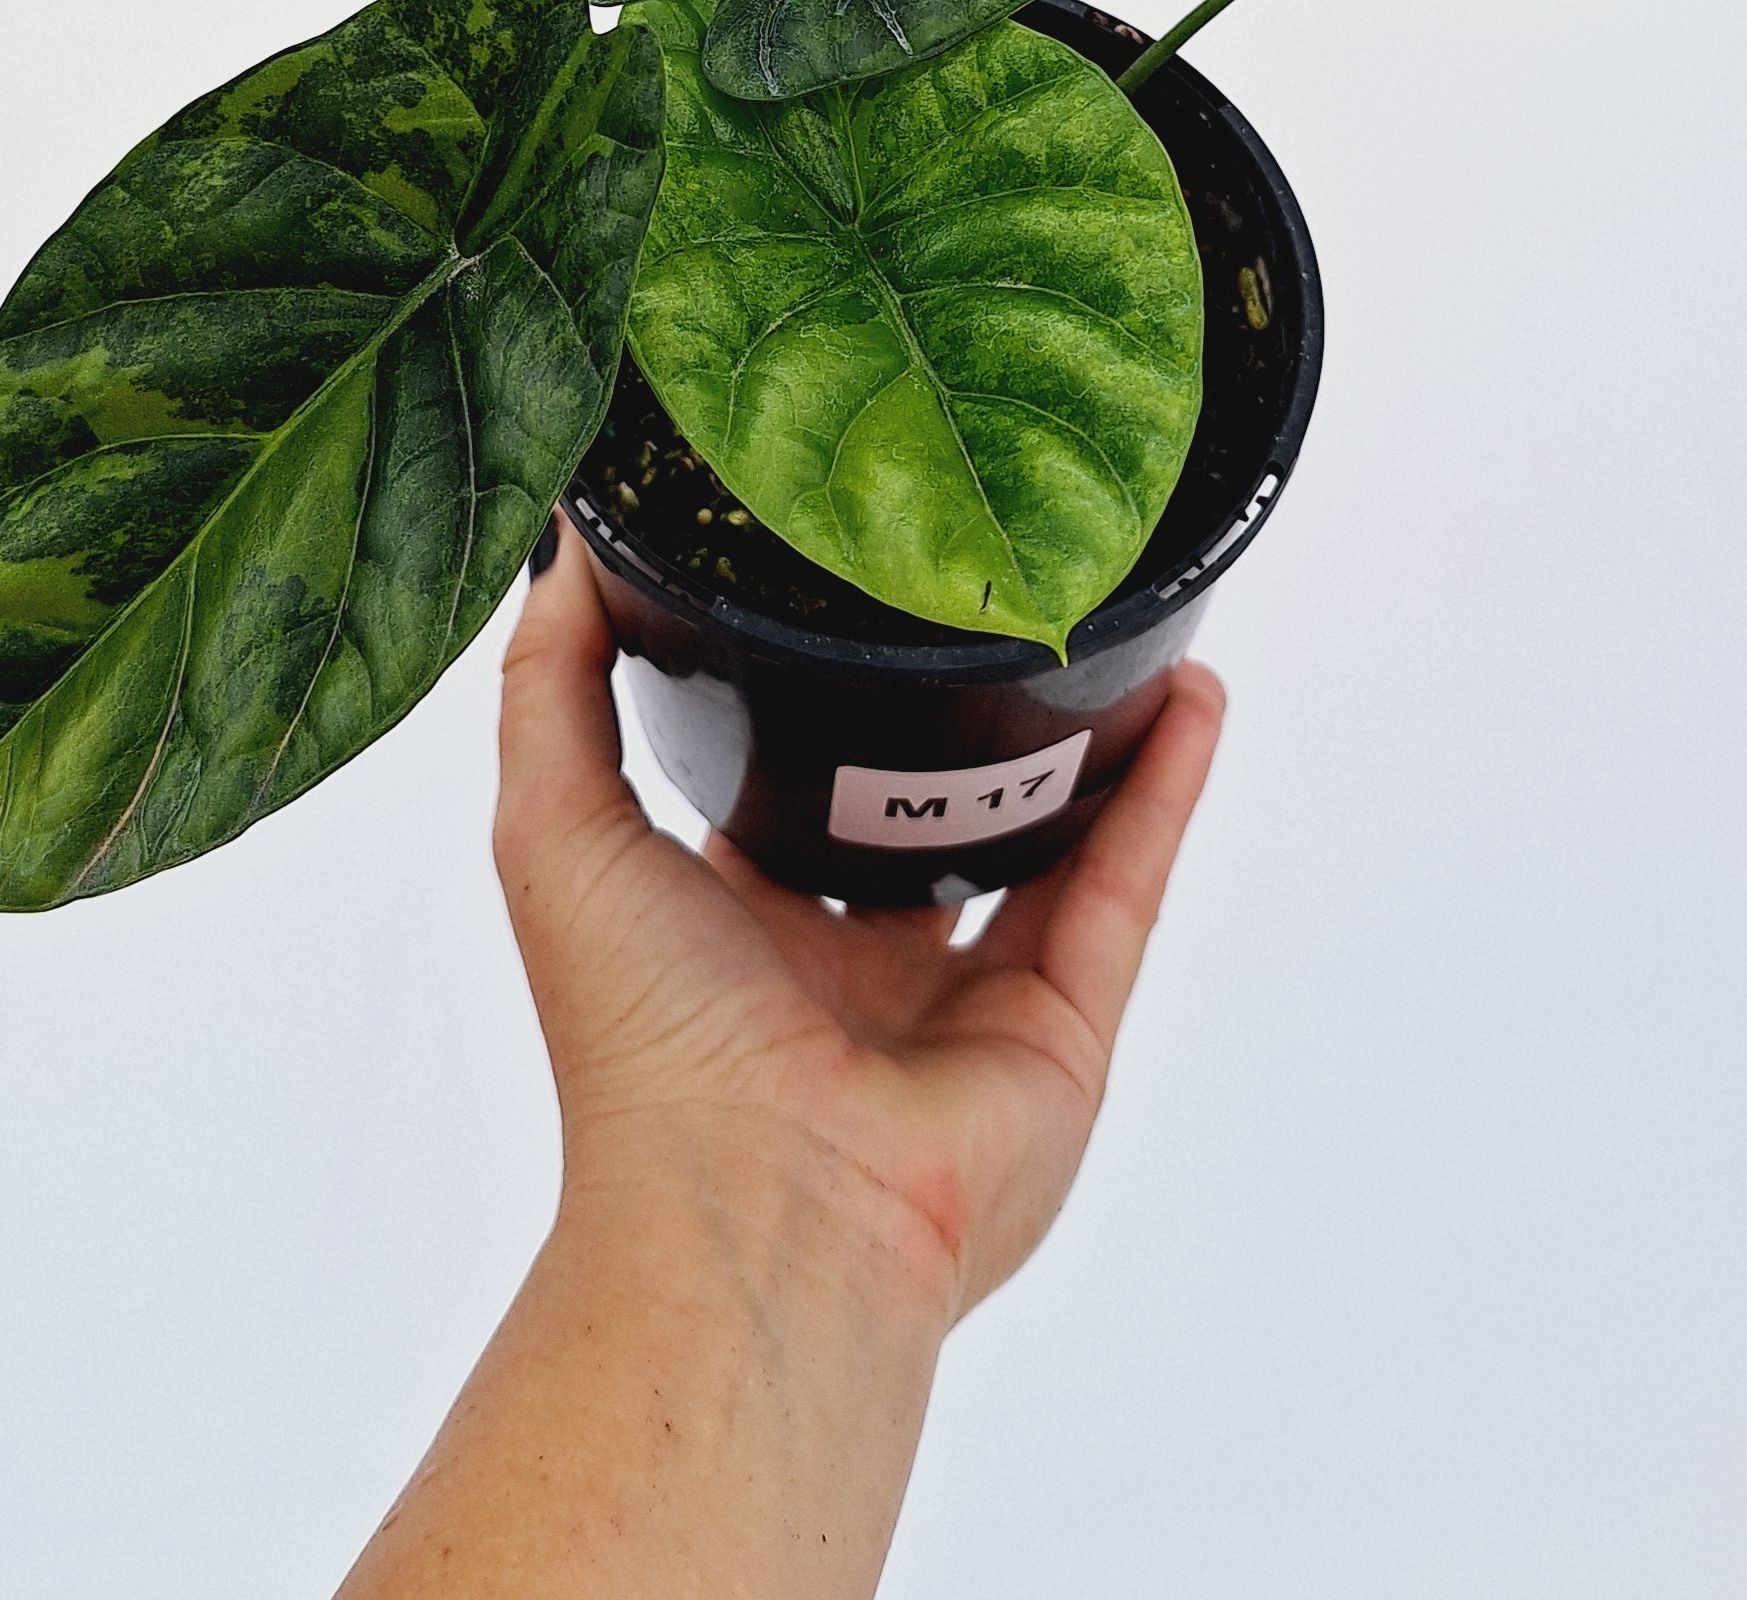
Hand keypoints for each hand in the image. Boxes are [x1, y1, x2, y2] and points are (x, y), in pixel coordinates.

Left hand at [494, 518, 1228, 1328]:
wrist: (763, 1209)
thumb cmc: (644, 1039)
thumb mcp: (556, 828)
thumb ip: (552, 682)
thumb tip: (570, 539)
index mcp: (737, 927)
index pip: (787, 785)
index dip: (810, 691)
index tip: (844, 578)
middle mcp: (855, 968)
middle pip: (925, 812)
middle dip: (959, 719)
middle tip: (992, 590)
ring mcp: (969, 1003)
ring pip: (1046, 841)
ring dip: (1086, 739)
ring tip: (1116, 617)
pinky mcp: (1063, 1028)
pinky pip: (1126, 883)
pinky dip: (1168, 789)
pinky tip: (1194, 692)